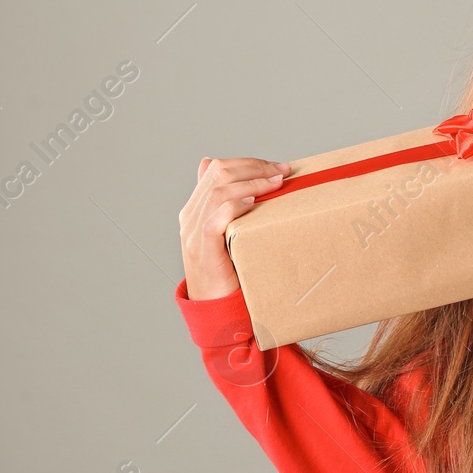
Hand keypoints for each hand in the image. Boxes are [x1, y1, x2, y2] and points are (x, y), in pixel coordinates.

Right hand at [179, 156, 291, 299]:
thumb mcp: (226, 235)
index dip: (249, 163)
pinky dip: (233, 207)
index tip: (278, 168)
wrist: (213, 309)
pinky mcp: (202, 250)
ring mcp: (193, 233)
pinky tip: (252, 203)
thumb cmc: (227, 271)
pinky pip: (213, 221)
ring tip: (275, 184)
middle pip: (219, 174)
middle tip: (282, 172)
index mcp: (194, 208)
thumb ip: (228, 210)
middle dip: (254, 168)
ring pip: (218, 192)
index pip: (217, 168)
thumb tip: (240, 184)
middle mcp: (190, 217)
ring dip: (251, 183)